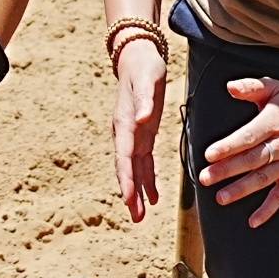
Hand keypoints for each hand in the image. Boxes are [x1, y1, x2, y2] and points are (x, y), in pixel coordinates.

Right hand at [110, 31, 167, 222]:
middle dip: (130, 194)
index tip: (129, 198)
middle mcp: (126, 134)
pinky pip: (144, 162)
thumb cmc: (144, 69)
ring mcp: (133, 136)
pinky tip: (154, 197)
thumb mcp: (148, 81)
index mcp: (125, 124)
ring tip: (141, 216)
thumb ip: (146, 101)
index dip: (127, 179)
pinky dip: (147, 180)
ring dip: (138, 193)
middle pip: (126, 169)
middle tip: (136, 218)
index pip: (124, 157)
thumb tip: (144, 120)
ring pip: (134, 170)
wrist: (137, 59)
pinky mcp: (143, 135)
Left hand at [198, 75, 278, 227]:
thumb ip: (251, 87)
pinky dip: (269, 209)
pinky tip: (254, 221)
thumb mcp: (275, 87)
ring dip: (242, 189)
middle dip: (226, 170)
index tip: (210, 155)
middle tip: (205, 178)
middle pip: (251, 159)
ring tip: (221, 198)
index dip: (228, 147)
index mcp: (274, 122)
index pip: (248, 137)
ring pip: (264, 178)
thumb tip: (229, 87)